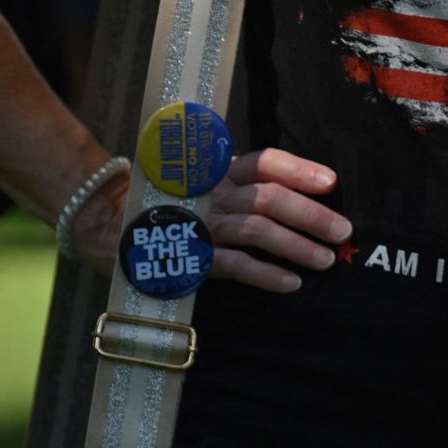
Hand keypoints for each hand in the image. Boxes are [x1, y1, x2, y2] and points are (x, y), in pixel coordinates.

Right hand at [71, 147, 349, 293]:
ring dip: (296, 245)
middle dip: (311, 214)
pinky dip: (265, 274)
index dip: (299, 169)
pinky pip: (234, 265)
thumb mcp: (202, 182)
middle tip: (343, 231)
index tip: (331, 181)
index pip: (263, 163)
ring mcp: (203, 223)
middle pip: (269, 197)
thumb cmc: (166, 202)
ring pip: (257, 230)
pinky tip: (290, 284)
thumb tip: (292, 193)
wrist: (104, 221)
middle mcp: (214, 194)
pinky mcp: (191, 255)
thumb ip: (238, 184)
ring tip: (325, 260)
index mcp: (218, 172)